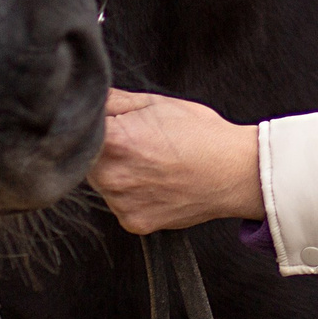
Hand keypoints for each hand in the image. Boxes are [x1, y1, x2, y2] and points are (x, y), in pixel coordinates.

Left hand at [89, 89, 264, 232]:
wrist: (236, 172)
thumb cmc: (202, 135)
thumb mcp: (157, 103)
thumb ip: (115, 99)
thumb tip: (90, 96)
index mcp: (114, 140)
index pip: (81, 131)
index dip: (95, 125)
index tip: (108, 124)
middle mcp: (111, 176)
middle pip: (87, 159)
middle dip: (104, 150)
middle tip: (136, 143)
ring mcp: (121, 203)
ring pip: (102, 184)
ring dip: (116, 173)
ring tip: (150, 164)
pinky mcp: (133, 222)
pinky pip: (120, 205)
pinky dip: (132, 195)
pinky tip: (156, 183)